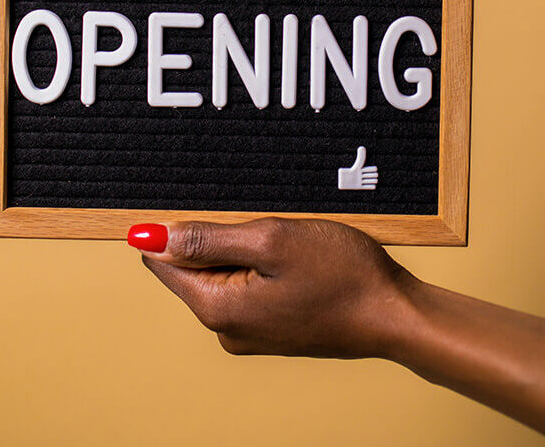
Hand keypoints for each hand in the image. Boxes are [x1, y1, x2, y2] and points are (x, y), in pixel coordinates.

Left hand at [132, 218, 410, 357]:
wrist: (394, 313)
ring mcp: (249, 331)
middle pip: (193, 267)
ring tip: (287, 246)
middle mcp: (226, 329)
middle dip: (220, 238)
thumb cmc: (341, 275)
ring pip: (222, 273)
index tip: (218, 213)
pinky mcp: (270, 327)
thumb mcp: (270, 240)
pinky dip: (261, 264)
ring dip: (243, 249)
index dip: (177, 227)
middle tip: (268, 230)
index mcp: (217, 309)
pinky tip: (294, 260)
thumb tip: (150, 237)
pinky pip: (246, 285)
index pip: (163, 261)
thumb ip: (207, 238)